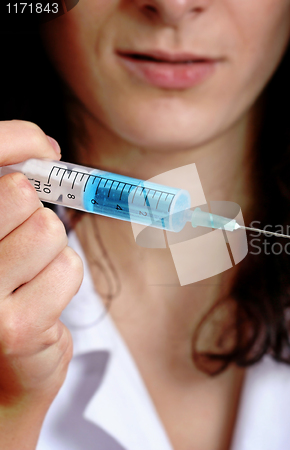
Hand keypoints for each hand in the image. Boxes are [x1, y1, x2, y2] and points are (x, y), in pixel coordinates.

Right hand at [0, 120, 82, 448]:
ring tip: (27, 278)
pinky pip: (68, 269)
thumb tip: (46, 147)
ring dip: (51, 252)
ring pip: (50, 231)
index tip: (43, 147)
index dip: (17, 140)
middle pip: (19, 193)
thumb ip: (8, 192)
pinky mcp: (12, 327)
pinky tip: (38, 304)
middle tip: (26, 235)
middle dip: (34, 209)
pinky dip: (63, 281)